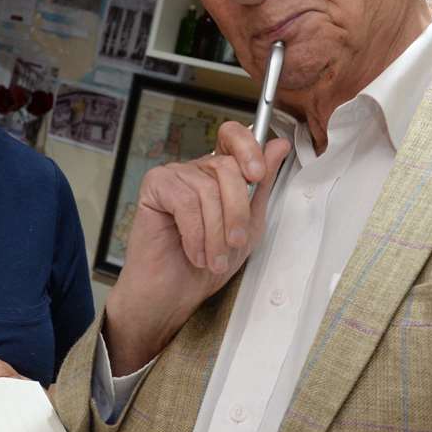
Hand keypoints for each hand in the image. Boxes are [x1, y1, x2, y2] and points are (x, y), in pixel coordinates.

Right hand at [105, 122, 290, 372]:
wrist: (173, 296)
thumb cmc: (207, 265)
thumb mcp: (248, 226)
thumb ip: (262, 187)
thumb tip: (278, 146)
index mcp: (219, 173)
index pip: (234, 135)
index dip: (249, 148)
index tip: (258, 176)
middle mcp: (196, 169)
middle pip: (227, 167)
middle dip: (237, 212)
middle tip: (235, 243)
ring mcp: (173, 175)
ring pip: (207, 188)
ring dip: (216, 232)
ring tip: (213, 258)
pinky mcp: (154, 187)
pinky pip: (184, 201)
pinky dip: (195, 233)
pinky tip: (194, 253)